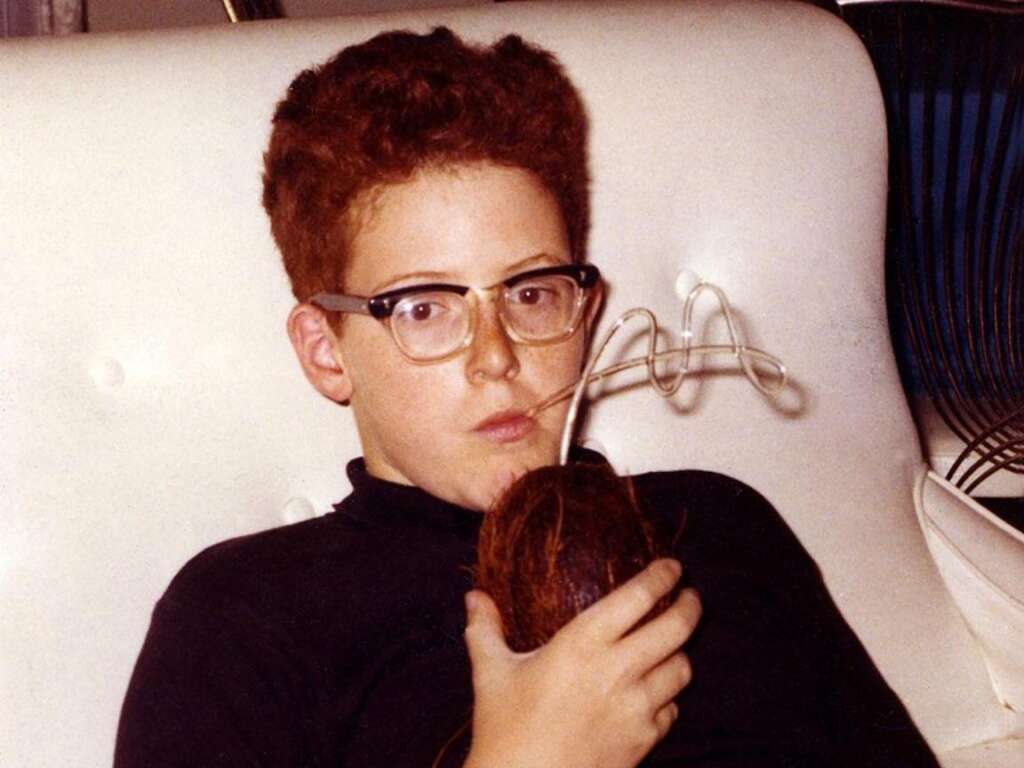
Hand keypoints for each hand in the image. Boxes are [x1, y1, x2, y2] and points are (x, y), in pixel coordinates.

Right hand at [462, 558, 700, 767]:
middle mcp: (617, 671)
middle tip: (690, 597)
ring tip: (672, 644)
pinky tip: (655, 692)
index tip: (672, 566)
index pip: (639, 596)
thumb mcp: (491, 673)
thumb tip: (474, 596)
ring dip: (681, 652)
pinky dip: (669, 697)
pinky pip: (672, 710)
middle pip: (677, 627)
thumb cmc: (504, 730)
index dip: (663, 576)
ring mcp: (635, 709)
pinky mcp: (643, 742)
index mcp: (583, 643)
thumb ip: (485, 630)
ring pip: (682, 669)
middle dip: (691, 606)